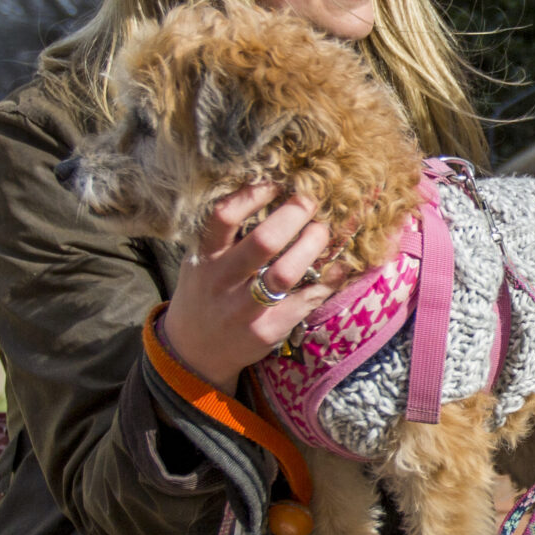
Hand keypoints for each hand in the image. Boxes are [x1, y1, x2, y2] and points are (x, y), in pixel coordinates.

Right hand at [158, 185, 334, 382]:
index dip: (253, 195)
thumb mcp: (202, 259)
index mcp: (206, 256)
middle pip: (263, 241)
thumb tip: (269, 191)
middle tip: (311, 201)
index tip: (277, 183)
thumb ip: (225, 233)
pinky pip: (306, 300)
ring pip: (285, 273)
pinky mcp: (267, 329)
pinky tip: (339, 266)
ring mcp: (244, 308)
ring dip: (313, 245)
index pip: (225, 217)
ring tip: (323, 231)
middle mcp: (222, 281)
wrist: (194, 351)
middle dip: (294, 215)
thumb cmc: (206, 292)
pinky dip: (328, 280)